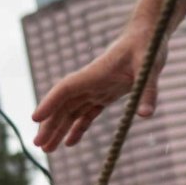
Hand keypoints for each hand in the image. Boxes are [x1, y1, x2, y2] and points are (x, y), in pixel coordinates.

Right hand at [32, 26, 164, 151]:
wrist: (148, 35)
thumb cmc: (148, 45)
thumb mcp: (150, 66)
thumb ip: (147, 90)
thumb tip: (144, 115)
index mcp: (94, 73)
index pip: (65, 89)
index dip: (49, 103)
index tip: (35, 118)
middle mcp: (89, 82)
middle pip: (63, 105)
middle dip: (49, 125)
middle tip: (38, 145)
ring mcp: (95, 89)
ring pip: (70, 112)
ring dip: (58, 129)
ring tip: (47, 149)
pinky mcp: (105, 94)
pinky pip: (86, 114)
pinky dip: (77, 128)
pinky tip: (69, 143)